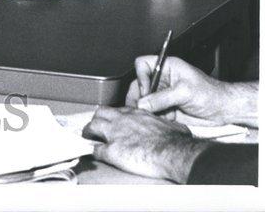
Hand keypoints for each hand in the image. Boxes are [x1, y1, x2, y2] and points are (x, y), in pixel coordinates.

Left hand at [82, 106, 206, 182]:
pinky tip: (93, 154)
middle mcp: (122, 120)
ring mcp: (114, 134)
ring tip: (89, 137)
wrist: (172, 153)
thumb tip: (175, 129)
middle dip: (97, 119)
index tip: (115, 122)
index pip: (119, 111)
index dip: (115, 116)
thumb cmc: (176, 141)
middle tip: (96, 127)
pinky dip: (93, 151)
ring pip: (92, 127)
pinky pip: (96, 150)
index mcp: (136, 114)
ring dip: (89, 132)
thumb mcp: (173, 126)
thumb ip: (166, 125)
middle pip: (100, 113)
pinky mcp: (111, 151)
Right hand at [125, 55, 244, 126]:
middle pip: (139, 84)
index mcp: (167, 67)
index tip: (145, 91)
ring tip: (153, 116)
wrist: (223, 111)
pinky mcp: (166, 109)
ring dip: (146, 109)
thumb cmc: (211, 94)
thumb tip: (142, 103)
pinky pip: (153, 112)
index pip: (142, 65)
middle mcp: (162, 80)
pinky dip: (154, 118)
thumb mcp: (184, 92)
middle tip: (141, 108)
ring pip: (144, 100)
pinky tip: (163, 121)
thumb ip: (162, 98)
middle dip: (139, 97)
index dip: (140, 77)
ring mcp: (163, 95)